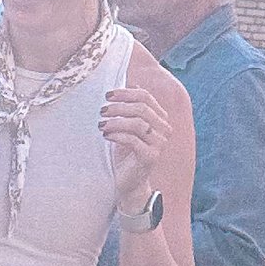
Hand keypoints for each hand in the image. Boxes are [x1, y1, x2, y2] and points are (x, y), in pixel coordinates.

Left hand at [97, 83, 170, 216]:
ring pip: (138, 123)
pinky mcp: (150, 157)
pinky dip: (117, 135)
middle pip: (142, 108)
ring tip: (101, 125)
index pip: (145, 97)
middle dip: (119, 107)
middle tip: (102, 111)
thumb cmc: (125, 155)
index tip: (108, 96)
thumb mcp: (126, 128)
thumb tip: (128, 82)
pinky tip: (106, 135)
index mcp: (159, 119)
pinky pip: (133, 140)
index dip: (126, 93)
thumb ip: (129, 109)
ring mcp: (159, 144)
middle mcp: (163, 129)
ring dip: (116, 121)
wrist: (129, 183)